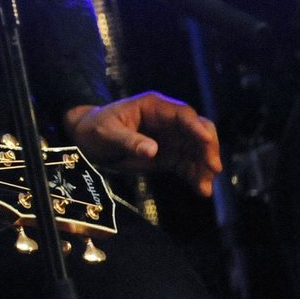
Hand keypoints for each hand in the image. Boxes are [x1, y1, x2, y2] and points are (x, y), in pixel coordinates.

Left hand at [64, 92, 220, 196]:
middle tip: (212, 167)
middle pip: (198, 131)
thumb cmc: (95, 129)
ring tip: (204, 187)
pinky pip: (187, 166)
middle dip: (208, 148)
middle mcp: (168, 122)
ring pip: (197, 151)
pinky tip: (201, 190)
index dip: (196, 127)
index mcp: (154, 107)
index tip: (206, 140)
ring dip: (204, 167)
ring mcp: (171, 139)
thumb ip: (129, 141)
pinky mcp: (169, 157)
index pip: (182, 114)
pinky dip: (195, 176)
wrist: (87, 141)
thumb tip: (153, 151)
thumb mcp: (107, 133)